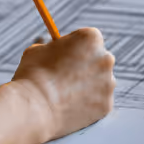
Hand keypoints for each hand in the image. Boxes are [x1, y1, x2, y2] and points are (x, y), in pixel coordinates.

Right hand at [10, 28, 115, 143]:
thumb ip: (54, 48)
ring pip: (101, 81)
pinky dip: (88, 103)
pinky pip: (98, 101)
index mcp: (91, 38)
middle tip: (68, 73)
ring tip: (65, 92)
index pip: (89, 38)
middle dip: (87, 64)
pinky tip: (70, 104)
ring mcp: (108, 83)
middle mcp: (105, 58)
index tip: (67, 53)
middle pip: (99, 58)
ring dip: (88, 84)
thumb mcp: (39, 48)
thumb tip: (56, 51)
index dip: (76, 46)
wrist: (37, 105)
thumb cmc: (34, 72)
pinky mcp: (107, 105)